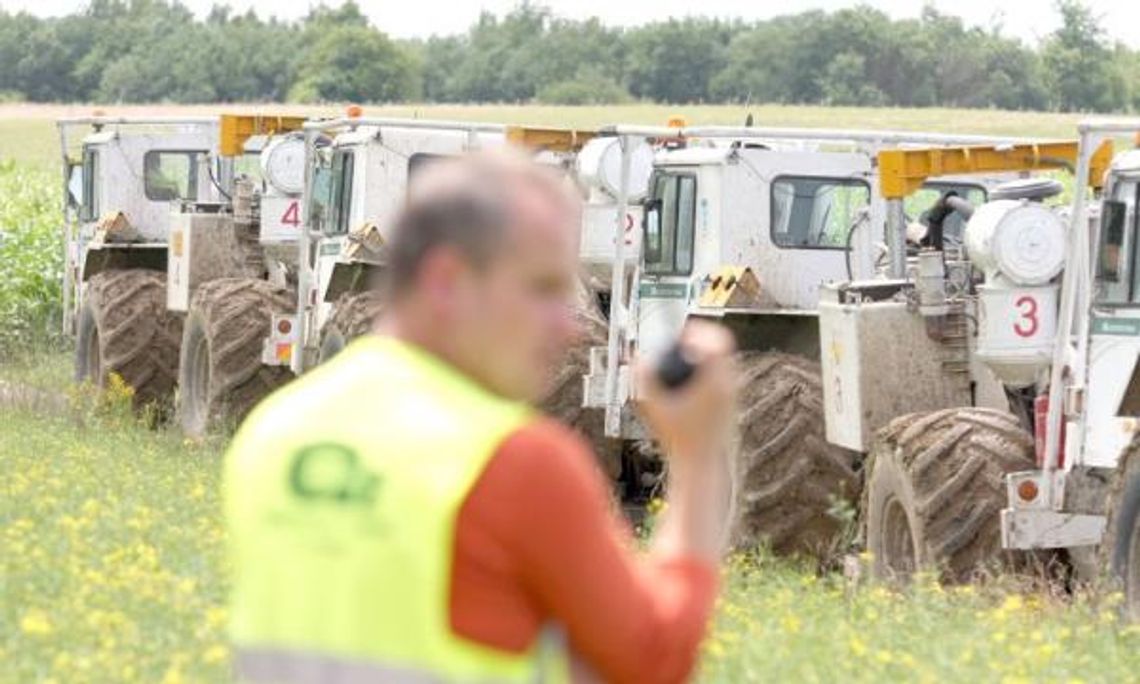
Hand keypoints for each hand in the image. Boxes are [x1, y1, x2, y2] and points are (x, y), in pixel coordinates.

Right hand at [635, 320, 736, 457]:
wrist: (701, 463)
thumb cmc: (678, 437)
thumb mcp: (654, 406)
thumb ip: (644, 379)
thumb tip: (638, 358)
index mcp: (715, 381)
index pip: (716, 341)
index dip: (698, 332)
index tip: (682, 334)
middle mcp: (729, 385)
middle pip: (723, 345)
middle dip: (702, 338)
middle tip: (683, 339)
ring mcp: (733, 394)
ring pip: (726, 359)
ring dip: (707, 352)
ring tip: (688, 354)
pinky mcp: (732, 403)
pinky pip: (724, 374)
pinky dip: (709, 369)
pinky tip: (692, 377)